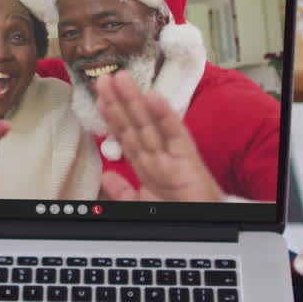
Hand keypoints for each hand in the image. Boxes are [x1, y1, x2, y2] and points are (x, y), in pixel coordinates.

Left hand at [95, 71, 224, 202]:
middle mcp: (157, 154)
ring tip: (121, 79)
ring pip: (148, 124)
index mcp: (147, 163)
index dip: (111, 116)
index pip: (125, 135)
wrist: (202, 223)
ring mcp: (171, 153)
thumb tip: (106, 176)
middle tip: (104, 78)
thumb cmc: (180, 211)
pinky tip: (153, 96)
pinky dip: (163, 114)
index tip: (100, 97)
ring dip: (133, 100)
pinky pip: (173, 133)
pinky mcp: (187, 157)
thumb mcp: (143, 203)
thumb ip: (123, 191)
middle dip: (118, 101)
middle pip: (133, 124)